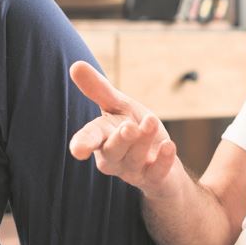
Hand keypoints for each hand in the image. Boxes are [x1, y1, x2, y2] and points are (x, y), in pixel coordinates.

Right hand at [68, 60, 176, 192]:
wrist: (162, 159)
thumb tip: (76, 65)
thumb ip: (99, 90)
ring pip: (135, 160)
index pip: (90, 138)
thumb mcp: (120, 107)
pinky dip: (164, 161)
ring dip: (143, 141)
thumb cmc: (135, 130)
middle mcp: (114, 157)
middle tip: (129, 127)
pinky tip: (170, 145)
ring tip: (151, 121)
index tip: (78, 150)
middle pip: (112, 152)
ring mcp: (135, 170)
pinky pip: (157, 174)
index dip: (83, 143)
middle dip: (120, 140)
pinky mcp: (155, 178)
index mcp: (103, 137)